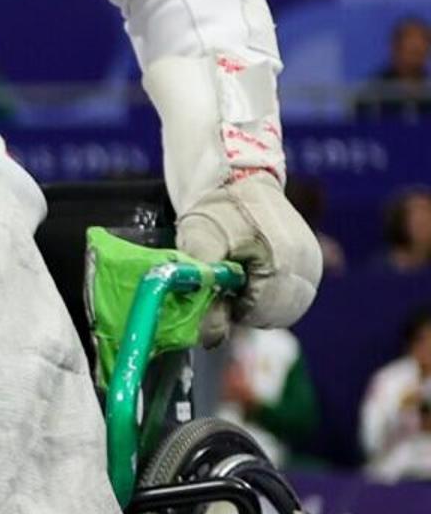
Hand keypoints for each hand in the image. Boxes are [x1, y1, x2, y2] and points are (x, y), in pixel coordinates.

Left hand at [178, 172, 322, 327]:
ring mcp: (314, 262)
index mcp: (282, 263)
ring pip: (288, 307)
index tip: (217, 291)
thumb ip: (205, 291)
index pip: (261, 314)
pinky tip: (255, 273)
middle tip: (227, 284)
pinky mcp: (313, 259)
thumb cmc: (217, 208)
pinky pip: (295, 292)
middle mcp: (307, 266)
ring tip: (240, 275)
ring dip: (260, 301)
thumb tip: (210, 338)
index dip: (233, 310)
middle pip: (278, 315)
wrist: (239, 176)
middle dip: (248, 308)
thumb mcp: (199, 244)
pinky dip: (273, 292)